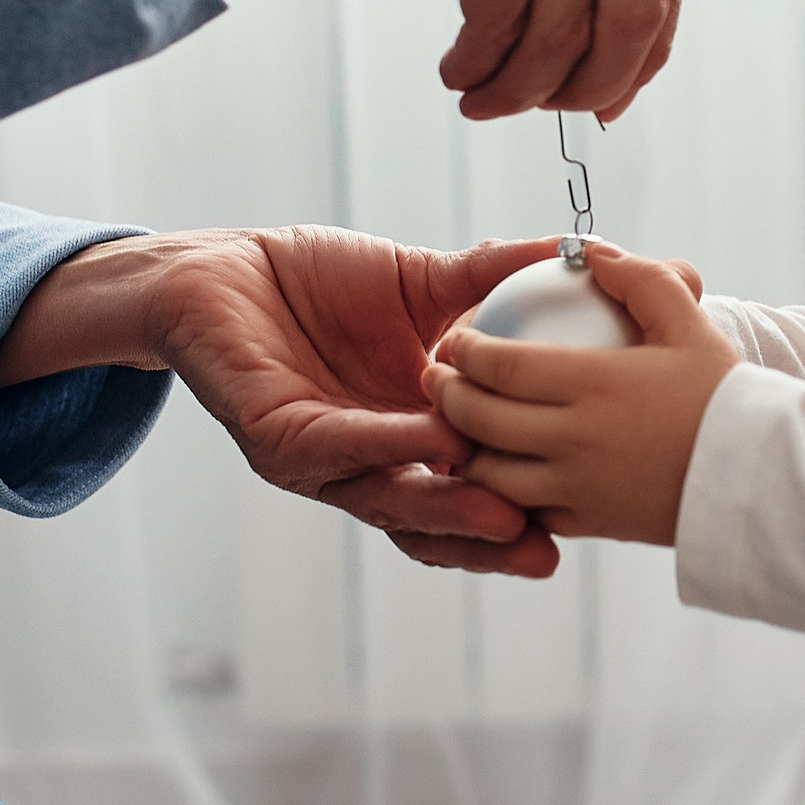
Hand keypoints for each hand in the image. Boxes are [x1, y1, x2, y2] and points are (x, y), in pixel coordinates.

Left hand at [0, 229, 564, 576]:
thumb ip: (490, 279)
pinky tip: (433, 436)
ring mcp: (321, 458)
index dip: (519, 508)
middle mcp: (370, 462)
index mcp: (413, 435)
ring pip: (388, 498)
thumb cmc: (320, 283)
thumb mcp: (424, 281)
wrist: (226, 266)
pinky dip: (386, 442)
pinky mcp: (274, 435)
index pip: (473, 489)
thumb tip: (569, 255)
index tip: (577, 512)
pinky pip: (336, 446)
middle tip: (544, 549)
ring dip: (445, 509)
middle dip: (489, 541)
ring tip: (503, 513)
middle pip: (434, 521)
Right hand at [109, 0, 691, 120]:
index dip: (647, 43)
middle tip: (556, 111)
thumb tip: (626, 36)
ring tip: (484, 97)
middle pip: (638, 6)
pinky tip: (457, 68)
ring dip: (524, 85)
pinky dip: (481, 64)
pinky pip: (504, 22)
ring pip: (566, 27)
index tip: (612, 89)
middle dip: (597, 81)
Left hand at [424, 245, 733, 543]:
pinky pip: (525, 511)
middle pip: (481, 420)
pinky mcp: (589, 525)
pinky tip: (500, 471)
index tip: (454, 338)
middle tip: (436, 377)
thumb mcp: (686, 322)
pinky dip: (501, 492)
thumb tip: (588, 249)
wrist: (760, 478)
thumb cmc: (724, 393)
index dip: (465, 351)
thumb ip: (637, 278)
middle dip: (447, 396)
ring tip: (456, 426)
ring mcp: (578, 489)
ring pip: (491, 473)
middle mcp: (574, 440)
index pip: (501, 366)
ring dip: (464, 448)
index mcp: (593, 384)